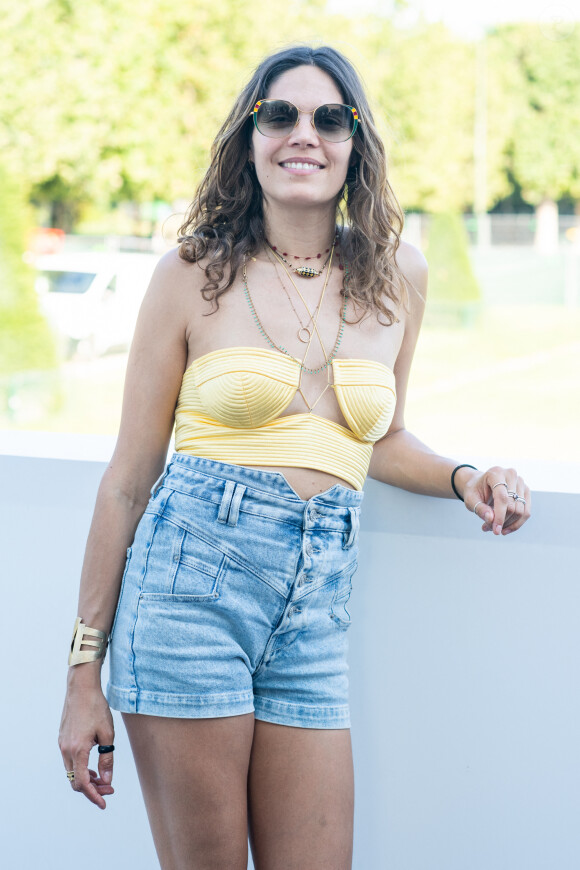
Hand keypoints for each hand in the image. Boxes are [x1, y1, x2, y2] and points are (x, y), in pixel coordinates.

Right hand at [58, 682, 115, 809]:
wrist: (81, 688)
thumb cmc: (96, 707)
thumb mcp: (107, 734)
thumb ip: (107, 759)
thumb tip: (107, 780)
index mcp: (78, 750)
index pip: (83, 783)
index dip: (93, 796)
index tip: (104, 803)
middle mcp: (66, 750)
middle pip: (76, 780)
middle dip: (92, 789)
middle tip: (109, 789)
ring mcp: (62, 744)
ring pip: (72, 772)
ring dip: (87, 779)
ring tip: (103, 779)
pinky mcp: (63, 739)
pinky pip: (70, 761)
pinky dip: (81, 768)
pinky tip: (93, 766)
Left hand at [461, 466, 530, 535]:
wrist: (480, 484)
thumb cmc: (474, 491)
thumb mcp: (470, 500)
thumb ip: (479, 509)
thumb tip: (491, 519)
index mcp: (495, 473)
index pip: (502, 498)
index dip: (500, 516)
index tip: (496, 531)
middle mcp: (511, 474)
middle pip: (512, 506)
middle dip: (501, 522)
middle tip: (486, 528)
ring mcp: (521, 482)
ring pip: (521, 511)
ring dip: (508, 524)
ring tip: (492, 527)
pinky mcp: (526, 491)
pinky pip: (526, 512)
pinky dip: (516, 524)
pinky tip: (505, 528)